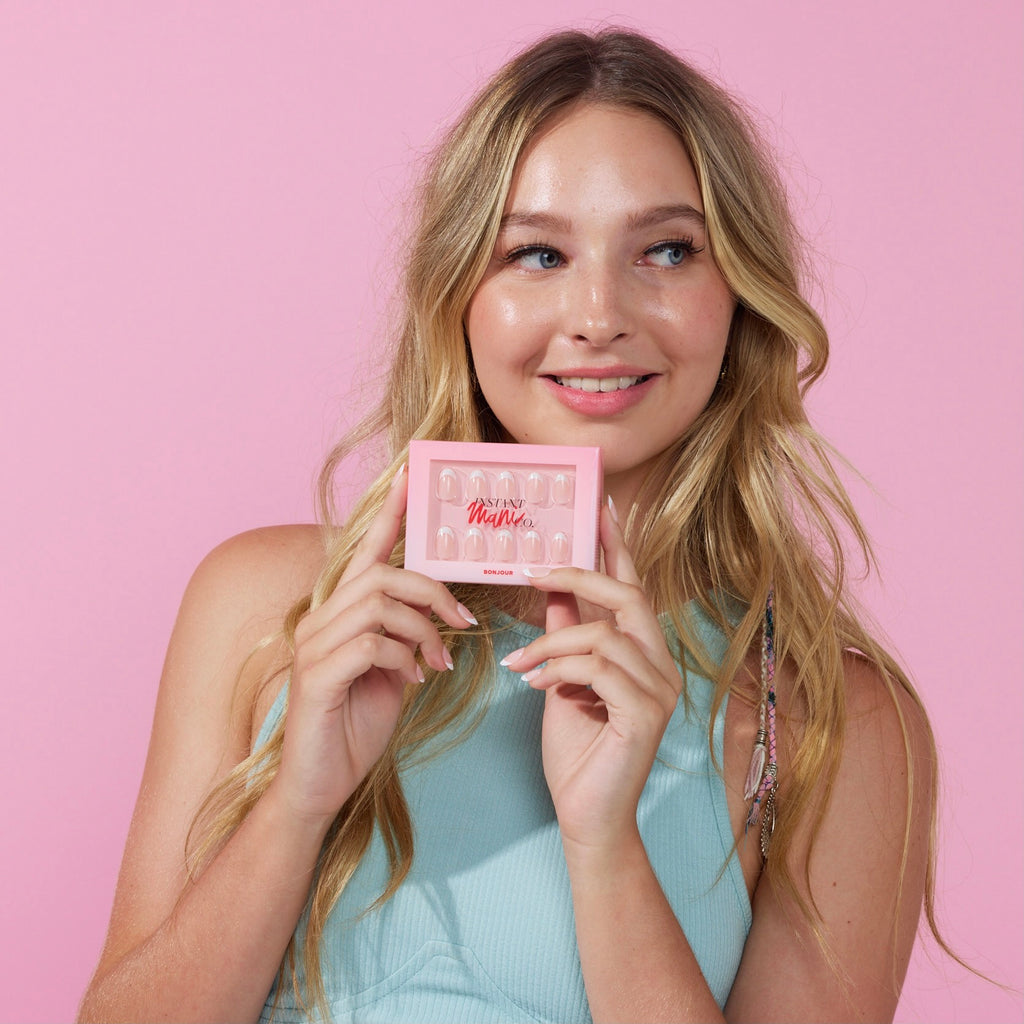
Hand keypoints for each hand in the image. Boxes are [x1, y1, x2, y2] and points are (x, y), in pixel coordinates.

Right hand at [272, 466, 476, 826]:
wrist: (318, 786)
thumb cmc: (354, 726)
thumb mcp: (389, 673)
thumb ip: (403, 638)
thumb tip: (435, 618)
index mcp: (338, 615)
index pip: (363, 552)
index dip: (388, 514)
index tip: (411, 476)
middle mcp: (319, 621)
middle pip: (381, 576)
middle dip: (430, 592)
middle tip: (461, 621)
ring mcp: (313, 647)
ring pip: (378, 605)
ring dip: (422, 631)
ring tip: (439, 663)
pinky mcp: (316, 677)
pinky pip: (371, 645)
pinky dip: (403, 658)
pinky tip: (413, 681)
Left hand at [501, 501, 680, 850]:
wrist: (586, 815)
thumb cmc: (576, 750)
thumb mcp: (561, 679)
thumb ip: (564, 635)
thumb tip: (552, 590)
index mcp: (641, 652)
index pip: (632, 586)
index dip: (617, 543)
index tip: (601, 501)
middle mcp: (660, 664)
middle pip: (628, 595)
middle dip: (580, 575)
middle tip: (534, 570)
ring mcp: (660, 690)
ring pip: (604, 633)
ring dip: (553, 642)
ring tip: (521, 664)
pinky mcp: (646, 715)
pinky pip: (599, 668)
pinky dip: (560, 669)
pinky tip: (537, 686)